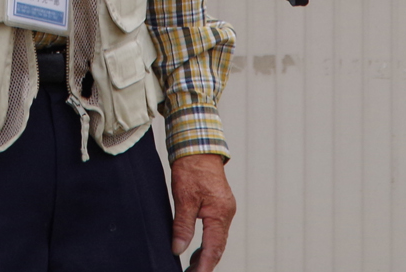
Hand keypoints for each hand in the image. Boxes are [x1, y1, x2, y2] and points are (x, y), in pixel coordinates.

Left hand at [170, 153, 234, 270]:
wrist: (198, 146)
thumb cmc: (191, 168)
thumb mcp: (183, 198)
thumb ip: (182, 225)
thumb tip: (178, 248)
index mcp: (219, 213)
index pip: (213, 248)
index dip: (204, 266)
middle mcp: (226, 213)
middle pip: (218, 247)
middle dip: (205, 264)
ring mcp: (225, 209)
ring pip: (218, 240)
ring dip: (206, 255)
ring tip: (192, 268)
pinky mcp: (220, 205)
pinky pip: (216, 230)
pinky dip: (208, 243)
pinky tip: (197, 249)